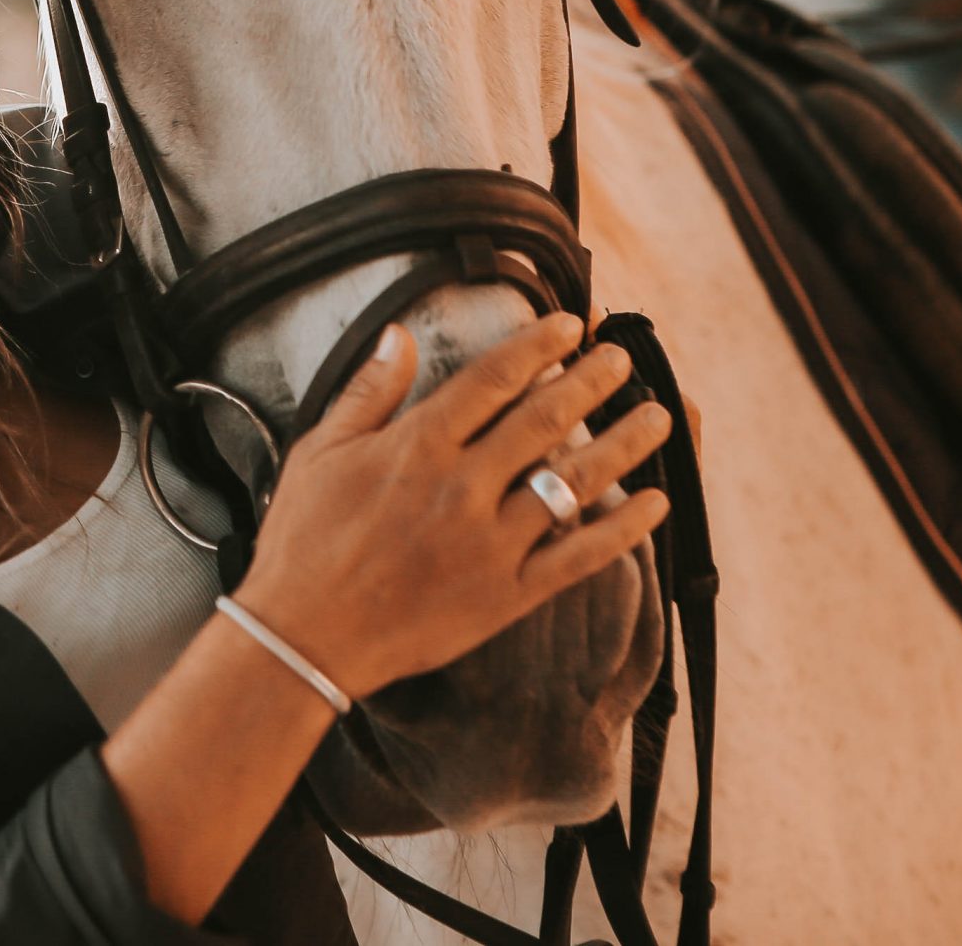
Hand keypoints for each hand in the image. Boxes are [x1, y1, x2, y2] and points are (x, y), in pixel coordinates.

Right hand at [234, 313, 670, 701]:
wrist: (305, 635)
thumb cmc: (304, 540)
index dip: (537, 346)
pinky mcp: (507, 594)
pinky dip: (623, 529)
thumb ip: (368, 392)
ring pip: (572, 482)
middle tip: (623, 359)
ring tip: (657, 415)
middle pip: (543, 421)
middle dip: (591, 383)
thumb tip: (398, 334)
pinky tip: (655, 503)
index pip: (491, 379)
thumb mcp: (318, 452)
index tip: (570, 325)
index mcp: (416, 447)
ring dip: (622, 444)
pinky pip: (579, 556)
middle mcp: (461, 488)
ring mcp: (490, 543)